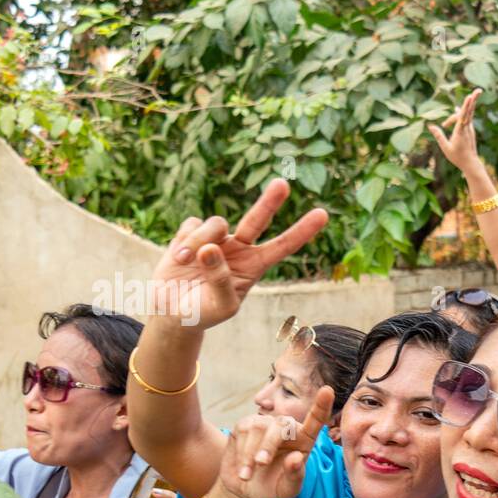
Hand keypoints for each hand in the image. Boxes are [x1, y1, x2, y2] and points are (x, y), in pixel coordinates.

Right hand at [149, 179, 328, 329]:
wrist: (173, 312)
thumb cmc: (203, 313)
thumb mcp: (219, 305)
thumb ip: (220, 279)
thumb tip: (211, 249)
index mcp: (255, 266)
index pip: (283, 246)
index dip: (302, 231)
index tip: (323, 214)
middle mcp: (240, 249)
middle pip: (258, 219)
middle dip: (270, 202)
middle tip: (283, 184)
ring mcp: (217, 239)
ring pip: (216, 223)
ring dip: (200, 240)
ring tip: (186, 261)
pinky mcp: (192, 233)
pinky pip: (192, 224)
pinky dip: (184, 241)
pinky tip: (179, 258)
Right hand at [215, 387, 334, 497]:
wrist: (244, 490)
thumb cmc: (272, 488)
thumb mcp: (287, 489)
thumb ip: (295, 475)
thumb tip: (297, 457)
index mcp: (305, 440)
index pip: (316, 420)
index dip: (321, 405)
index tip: (327, 390)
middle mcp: (287, 428)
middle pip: (282, 425)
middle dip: (270, 444)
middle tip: (261, 463)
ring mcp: (265, 424)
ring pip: (259, 428)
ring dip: (251, 453)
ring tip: (248, 475)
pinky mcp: (245, 425)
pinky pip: (243, 431)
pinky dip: (241, 452)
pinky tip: (243, 468)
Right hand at [429, 89, 484, 174]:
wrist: (471, 164)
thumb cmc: (457, 157)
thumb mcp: (446, 148)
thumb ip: (439, 136)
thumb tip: (430, 126)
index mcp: (461, 131)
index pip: (464, 116)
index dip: (466, 105)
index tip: (469, 97)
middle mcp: (467, 128)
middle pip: (470, 111)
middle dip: (474, 99)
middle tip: (479, 90)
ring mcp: (470, 129)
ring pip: (467, 114)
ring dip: (468, 104)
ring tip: (476, 93)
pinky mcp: (470, 130)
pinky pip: (467, 118)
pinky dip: (463, 112)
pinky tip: (458, 109)